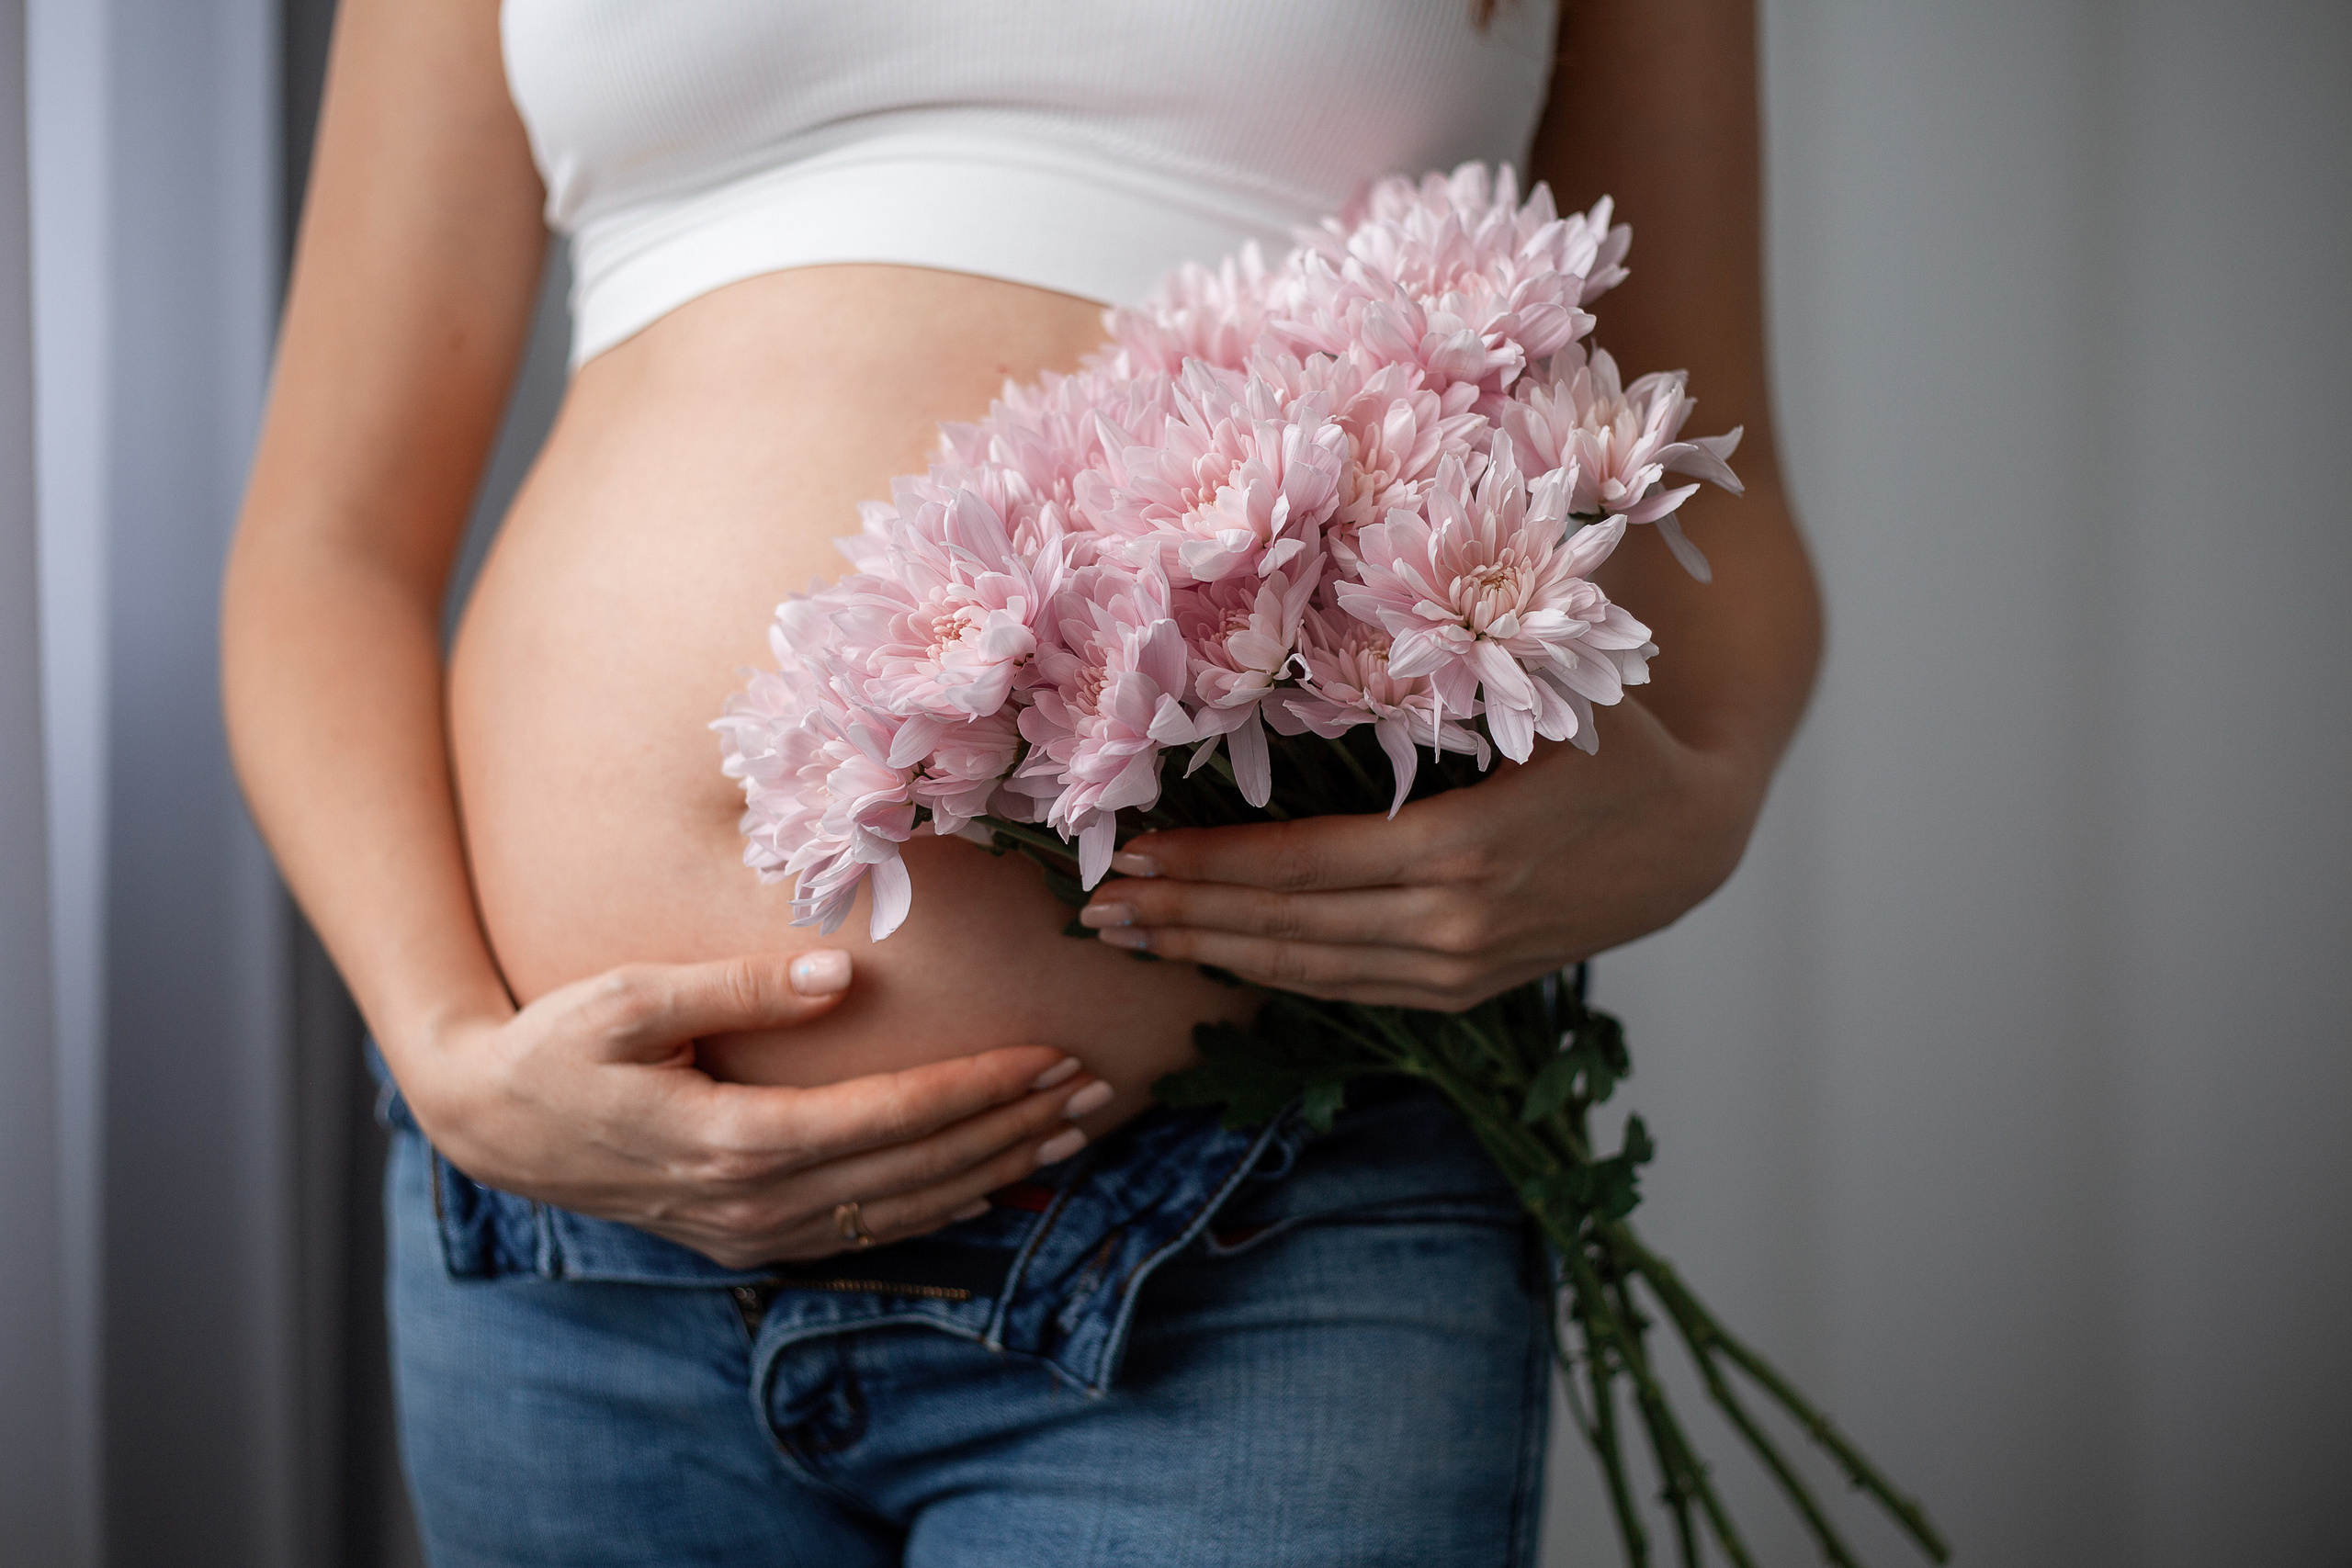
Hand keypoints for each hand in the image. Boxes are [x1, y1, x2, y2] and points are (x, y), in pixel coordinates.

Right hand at [400, 950, 1103, 1267]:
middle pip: (916, 1170)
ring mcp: (751, 1231)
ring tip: (1069, 1134)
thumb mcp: (631, 998)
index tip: (1049, 1053)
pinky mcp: (745, 1238)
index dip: (979, 1087)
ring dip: (993, 1173)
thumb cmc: (556, 1044)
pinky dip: (938, 1212)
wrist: (489, 1125)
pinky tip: (993, 1188)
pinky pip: (864, 1234)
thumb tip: (845, 971)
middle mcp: (754, 1201)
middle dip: (1012, 1127)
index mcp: (735, 1140)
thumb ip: (740, 985)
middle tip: (1092, 1087)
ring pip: (902, 1211)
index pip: (891, 1118)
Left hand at [1079, 701, 1764, 1011]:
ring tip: (1132, 938)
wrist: (1698, 836)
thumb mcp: (1542, 686)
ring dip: (1214, 955)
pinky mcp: (1466, 990)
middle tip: (1094, 909)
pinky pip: (1350, 989)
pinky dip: (1277, 973)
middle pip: (1288, 931)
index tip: (1129, 856)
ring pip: (1310, 973)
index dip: (1208, 869)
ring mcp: (1459, 970)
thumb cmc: (1613, 740)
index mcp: (1460, 850)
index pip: (1301, 868)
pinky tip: (1217, 954)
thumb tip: (1356, 584)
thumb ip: (1454, 650)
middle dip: (1183, 920)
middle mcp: (1453, 926)